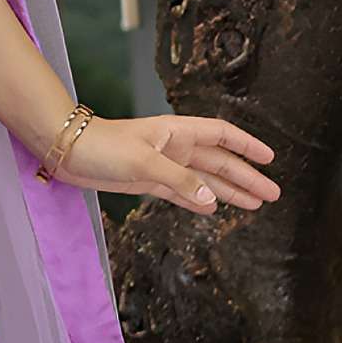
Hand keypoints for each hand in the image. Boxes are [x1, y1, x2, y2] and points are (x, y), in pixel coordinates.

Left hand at [48, 112, 279, 214]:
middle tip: (273, 194)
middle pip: (220, 163)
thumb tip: (212, 202)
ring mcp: (163, 166)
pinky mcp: (149, 182)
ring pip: (205, 181)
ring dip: (229, 192)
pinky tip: (215, 209)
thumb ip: (180, 181)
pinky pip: (183, 193)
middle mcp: (175, 148)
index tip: (270, 158)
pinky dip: (199, 201)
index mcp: (178, 132)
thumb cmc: (103, 146)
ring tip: (255, 204)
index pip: (222, 136)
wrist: (68, 152)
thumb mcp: (144, 162)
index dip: (247, 146)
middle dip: (247, 177)